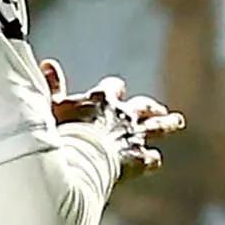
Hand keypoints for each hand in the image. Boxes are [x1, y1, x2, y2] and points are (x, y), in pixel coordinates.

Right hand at [41, 61, 183, 175]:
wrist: (78, 159)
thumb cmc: (60, 133)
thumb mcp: (53, 106)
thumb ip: (52, 86)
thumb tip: (47, 63)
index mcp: (102, 100)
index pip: (113, 88)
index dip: (115, 89)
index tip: (117, 89)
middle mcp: (123, 114)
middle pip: (142, 106)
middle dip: (150, 107)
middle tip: (159, 109)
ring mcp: (134, 136)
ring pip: (157, 127)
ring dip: (167, 124)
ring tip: (177, 121)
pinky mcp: (138, 158)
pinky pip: (151, 158)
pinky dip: (152, 159)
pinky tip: (154, 161)